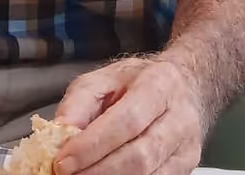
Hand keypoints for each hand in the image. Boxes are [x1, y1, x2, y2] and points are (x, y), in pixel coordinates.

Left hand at [54, 55, 206, 174]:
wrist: (185, 85)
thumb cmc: (140, 82)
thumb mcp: (105, 79)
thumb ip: (79, 103)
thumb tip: (58, 132)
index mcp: (159, 85)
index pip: (127, 121)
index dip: (93, 146)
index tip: (63, 162)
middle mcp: (180, 118)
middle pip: (140, 156)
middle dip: (98, 172)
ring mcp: (186, 147)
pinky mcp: (186, 167)